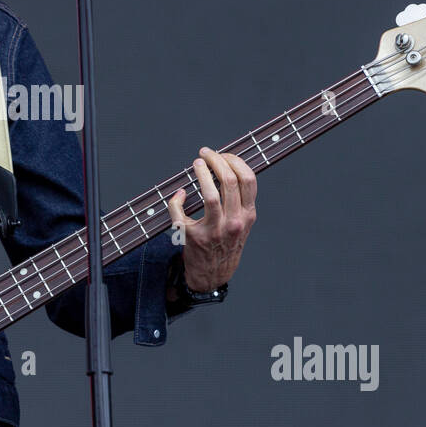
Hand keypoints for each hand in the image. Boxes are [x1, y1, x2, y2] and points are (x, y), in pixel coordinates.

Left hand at [166, 146, 255, 291]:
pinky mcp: (194, 237)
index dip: (234, 160)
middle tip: (205, 153)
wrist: (214, 273)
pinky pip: (181, 212)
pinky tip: (180, 194)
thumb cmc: (226, 242)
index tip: (223, 153)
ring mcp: (215, 230)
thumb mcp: (241, 221)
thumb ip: (237, 198)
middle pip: (229, 181)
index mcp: (248, 215)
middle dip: (216, 160)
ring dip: (202, 173)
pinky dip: (177, 199)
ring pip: (211, 194)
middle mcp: (235, 222)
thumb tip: (219, 168)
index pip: (247, 179)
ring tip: (197, 163)